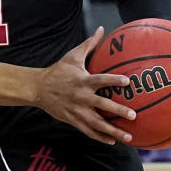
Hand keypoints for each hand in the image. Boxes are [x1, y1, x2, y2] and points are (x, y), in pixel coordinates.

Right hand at [35, 27, 135, 144]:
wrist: (37, 88)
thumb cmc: (58, 71)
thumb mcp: (72, 56)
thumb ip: (90, 44)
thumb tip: (102, 29)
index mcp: (82, 80)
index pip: (100, 80)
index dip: (114, 81)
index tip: (128, 82)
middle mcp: (81, 96)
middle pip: (102, 105)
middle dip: (118, 110)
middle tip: (133, 115)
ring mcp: (77, 110)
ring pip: (97, 123)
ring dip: (113, 130)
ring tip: (128, 136)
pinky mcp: (72, 120)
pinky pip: (88, 131)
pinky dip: (100, 137)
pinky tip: (113, 141)